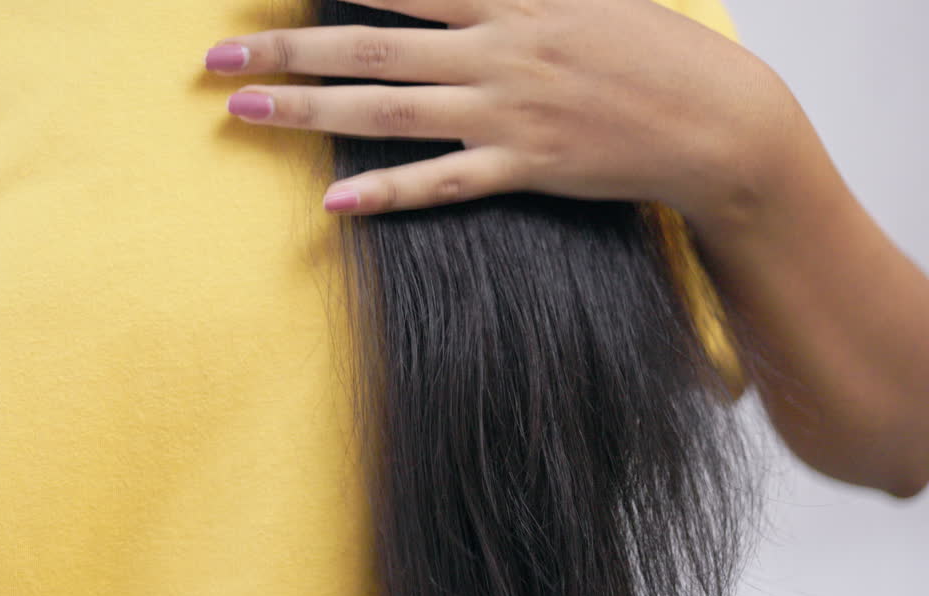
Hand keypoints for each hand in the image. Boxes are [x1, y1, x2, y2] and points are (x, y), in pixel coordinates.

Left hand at [204, 0, 798, 231]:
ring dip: (310, 113)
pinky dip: (389, 193)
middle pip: (368, 48)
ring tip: (244, 113)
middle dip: (287, 50)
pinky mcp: (526, 166)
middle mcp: (499, 49)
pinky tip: (335, 205)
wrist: (719, 120)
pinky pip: (443, 182)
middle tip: (218, 58)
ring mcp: (509, 110)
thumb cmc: (655, 51)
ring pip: (388, 112)